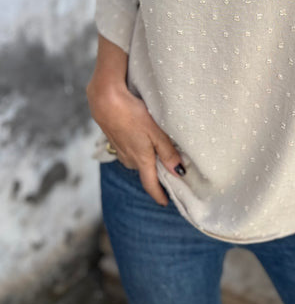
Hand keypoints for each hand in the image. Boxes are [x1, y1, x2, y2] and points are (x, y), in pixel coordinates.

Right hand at [86, 78, 185, 206]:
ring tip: (158, 150)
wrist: (105, 101)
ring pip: (137, 159)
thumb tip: (179, 172)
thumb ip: (167, 152)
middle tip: (169, 170)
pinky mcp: (114, 140)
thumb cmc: (132, 114)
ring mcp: (120, 149)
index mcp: (141, 159)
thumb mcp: (156, 132)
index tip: (165, 203)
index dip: (158, 195)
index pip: (151, 184)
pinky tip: (141, 136)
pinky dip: (138, 148)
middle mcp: (129, 158)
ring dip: (146, 158)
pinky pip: (129, 150)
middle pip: (145, 171)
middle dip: (156, 173)